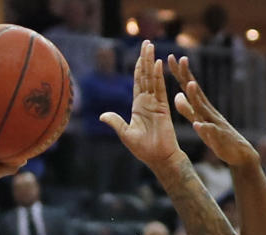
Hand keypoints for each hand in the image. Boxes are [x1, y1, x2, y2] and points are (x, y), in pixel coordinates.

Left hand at [101, 40, 182, 175]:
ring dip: (151, 62)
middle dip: (145, 59)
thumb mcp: (125, 134)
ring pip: (152, 78)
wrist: (159, 159)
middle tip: (147, 42)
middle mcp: (147, 102)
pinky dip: (158, 76)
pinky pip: (160, 89)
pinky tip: (157, 64)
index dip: (139, 68)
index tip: (140, 55)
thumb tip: (102, 116)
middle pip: (146, 76)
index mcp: (138, 106)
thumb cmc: (144, 150)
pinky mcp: (163, 108)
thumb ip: (115, 122)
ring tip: (150, 46)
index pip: (138, 82)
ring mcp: (156, 103)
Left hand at [169, 54, 258, 170]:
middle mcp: (208, 111)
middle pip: (196, 91)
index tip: (171, 57)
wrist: (239, 153)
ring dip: (196, 97)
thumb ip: (188, 110)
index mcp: (202, 107)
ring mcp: (214, 123)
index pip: (189, 87)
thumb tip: (177, 95)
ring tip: (189, 85)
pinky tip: (198, 125)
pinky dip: (204, 128)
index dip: (180, 73)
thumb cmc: (217, 137)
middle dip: (187, 76)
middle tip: (180, 59)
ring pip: (204, 109)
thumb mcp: (199, 121)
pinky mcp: (219, 138)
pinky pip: (211, 132)